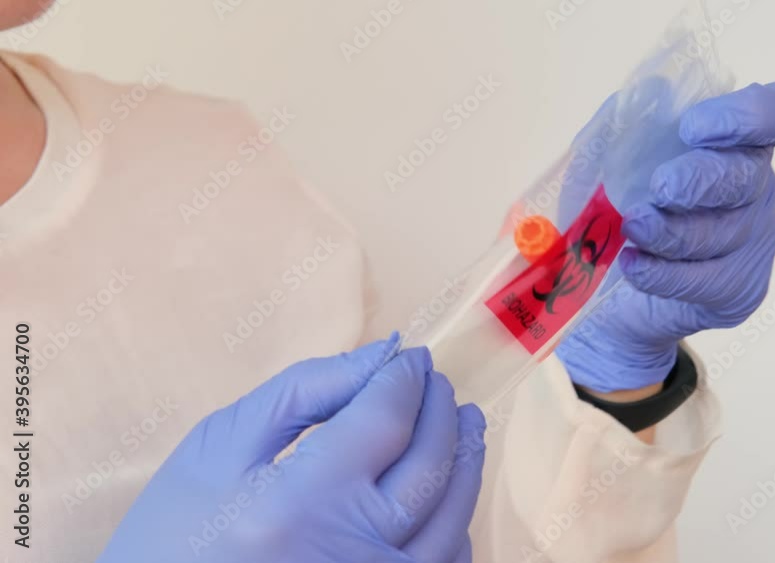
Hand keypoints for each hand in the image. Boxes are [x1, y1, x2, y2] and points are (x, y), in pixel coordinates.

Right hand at [98, 334, 486, 562]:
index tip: (411, 357)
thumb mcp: (218, 448)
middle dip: (441, 412)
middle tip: (437, 383)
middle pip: (431, 464)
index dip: (406, 380)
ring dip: (464, 462)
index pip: (386, 419)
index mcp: (304, 500)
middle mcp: (354, 549)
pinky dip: (455, 523)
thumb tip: (378, 355)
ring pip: (452, 518)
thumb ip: (302, 393)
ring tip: (462, 424)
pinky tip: (446, 494)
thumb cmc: (175, 536)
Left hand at [557, 82, 774, 393]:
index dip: (745, 117)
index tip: (693, 128)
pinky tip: (632, 263)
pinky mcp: (739, 288)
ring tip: (632, 229)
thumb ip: (626, 128)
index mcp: (735, 143)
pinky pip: (704, 279)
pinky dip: (662, 272)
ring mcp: (754, 239)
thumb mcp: (610, 164)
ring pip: (720, 233)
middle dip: (698, 181)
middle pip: (744, 177)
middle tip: (659, 189)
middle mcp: (755, 187)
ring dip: (669, 231)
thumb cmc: (621, 211)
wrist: (618, 293)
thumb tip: (648, 94)